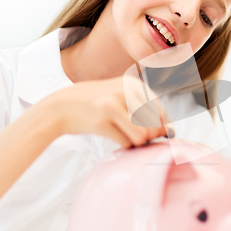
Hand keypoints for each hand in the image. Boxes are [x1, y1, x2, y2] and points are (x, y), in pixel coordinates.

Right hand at [38, 75, 171, 147]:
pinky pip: (126, 142)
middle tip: (136, 137)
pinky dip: (124, 145)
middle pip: (155, 126)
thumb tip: (169, 131)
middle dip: (149, 137)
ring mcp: (113, 105)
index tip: (151, 133)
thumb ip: (146, 109)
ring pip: (143, 136)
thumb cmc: (98, 105)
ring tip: (126, 137)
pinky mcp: (102, 121)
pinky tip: (115, 138)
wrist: (60, 107)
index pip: (163, 112)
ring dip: (137, 143)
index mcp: (135, 85)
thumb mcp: (122, 96)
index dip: (161, 127)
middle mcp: (126, 91)